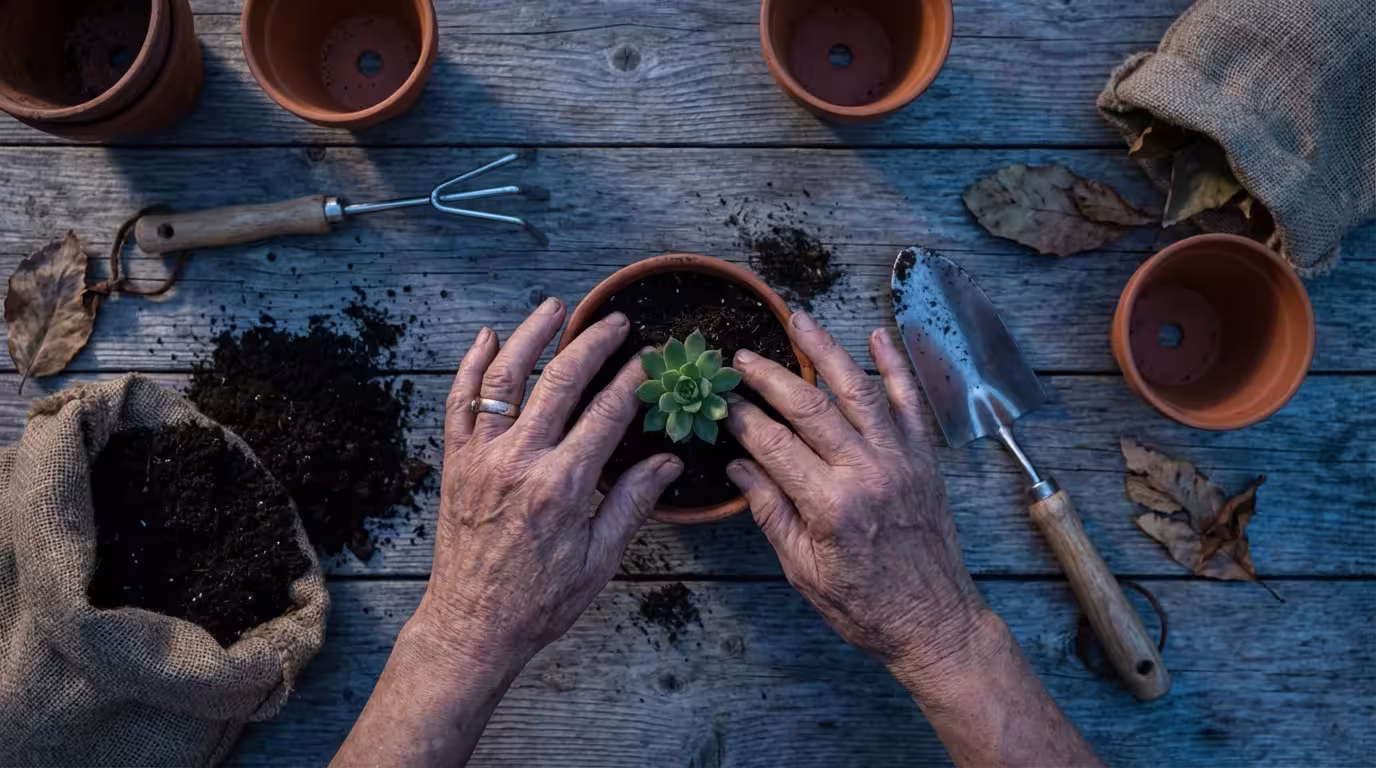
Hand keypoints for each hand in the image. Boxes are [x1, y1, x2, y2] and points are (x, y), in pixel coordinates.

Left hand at [415, 298, 681, 665]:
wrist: (473, 627)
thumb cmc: (540, 601)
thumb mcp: (599, 559)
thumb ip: (632, 502)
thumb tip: (669, 462)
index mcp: (562, 486)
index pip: (607, 413)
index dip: (632, 379)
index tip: (650, 358)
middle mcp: (519, 462)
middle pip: (560, 382)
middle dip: (592, 344)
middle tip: (614, 323)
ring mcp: (482, 458)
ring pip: (505, 380)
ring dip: (530, 337)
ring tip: (552, 307)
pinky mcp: (456, 464)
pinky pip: (459, 403)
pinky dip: (470, 367)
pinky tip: (486, 339)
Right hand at [724, 311, 989, 677]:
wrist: (934, 623)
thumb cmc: (864, 607)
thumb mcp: (801, 569)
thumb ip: (770, 511)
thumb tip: (737, 467)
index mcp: (830, 506)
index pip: (774, 445)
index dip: (742, 419)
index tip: (721, 402)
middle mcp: (868, 473)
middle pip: (810, 407)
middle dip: (771, 377)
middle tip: (741, 358)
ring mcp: (900, 460)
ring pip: (858, 390)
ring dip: (826, 350)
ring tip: (799, 319)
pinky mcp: (924, 458)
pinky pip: (910, 401)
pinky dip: (896, 365)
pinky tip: (879, 335)